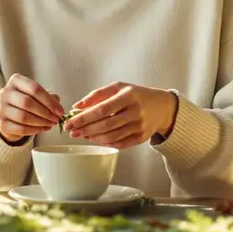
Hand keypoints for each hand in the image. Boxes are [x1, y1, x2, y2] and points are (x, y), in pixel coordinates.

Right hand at [0, 74, 64, 143]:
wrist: (11, 112)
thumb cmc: (27, 99)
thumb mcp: (37, 94)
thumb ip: (49, 97)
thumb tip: (58, 108)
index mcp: (15, 80)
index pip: (34, 88)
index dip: (49, 101)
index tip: (60, 111)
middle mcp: (5, 93)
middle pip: (27, 102)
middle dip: (46, 112)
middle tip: (56, 119)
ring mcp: (2, 109)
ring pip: (23, 117)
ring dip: (41, 122)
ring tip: (51, 124)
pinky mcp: (3, 124)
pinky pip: (20, 128)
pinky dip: (34, 130)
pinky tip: (43, 129)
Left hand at [63, 83, 178, 148]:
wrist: (162, 107)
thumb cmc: (137, 95)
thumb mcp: (118, 88)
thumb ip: (97, 95)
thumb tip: (77, 106)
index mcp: (128, 96)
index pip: (102, 109)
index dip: (84, 118)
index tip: (70, 122)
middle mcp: (135, 112)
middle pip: (105, 125)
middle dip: (85, 130)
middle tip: (72, 131)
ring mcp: (139, 127)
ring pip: (111, 137)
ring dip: (93, 137)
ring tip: (82, 135)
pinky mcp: (141, 138)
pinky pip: (120, 144)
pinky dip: (105, 142)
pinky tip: (96, 139)